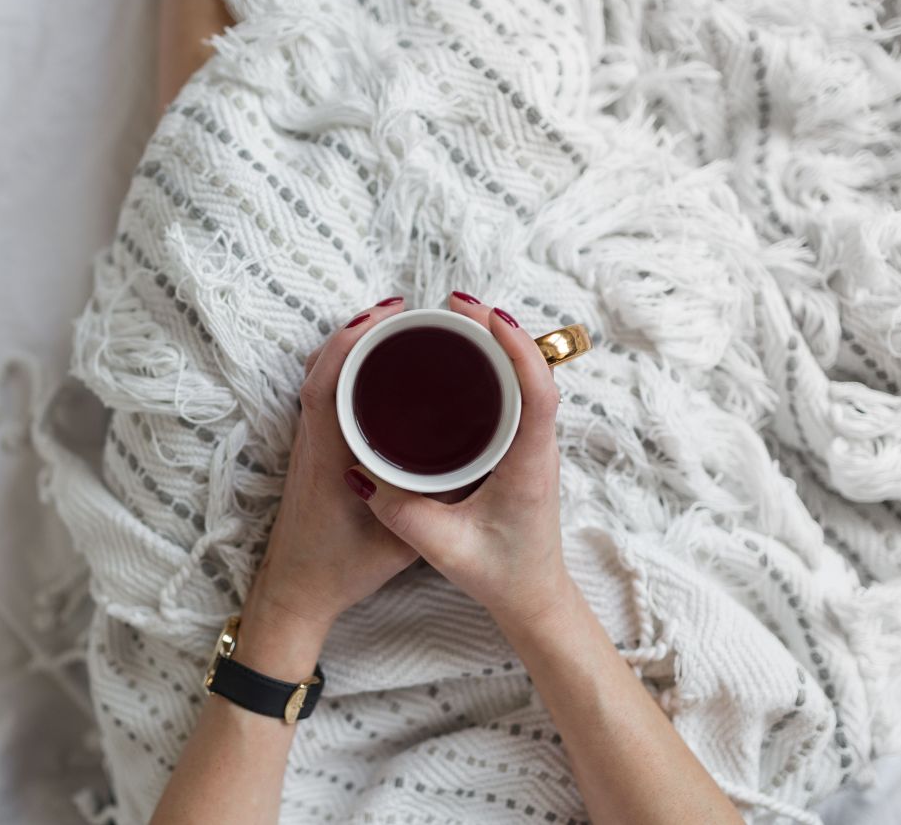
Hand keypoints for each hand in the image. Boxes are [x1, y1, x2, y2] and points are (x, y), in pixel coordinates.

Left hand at [240, 296, 419, 662]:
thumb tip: (473, 467)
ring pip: (321, 377)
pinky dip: (346, 369)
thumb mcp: (399, 540)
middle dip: (359, 330)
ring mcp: (310, 445)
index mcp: (328, 457)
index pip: (326, 384)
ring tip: (395, 329)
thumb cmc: (340, 570)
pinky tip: (377, 368)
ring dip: (351, 346)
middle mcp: (313, 441)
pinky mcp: (314, 452)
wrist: (295, 593)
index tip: (386, 315)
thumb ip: (430, 506)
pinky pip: (324, 395)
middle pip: (323, 366)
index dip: (352, 341)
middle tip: (403, 310)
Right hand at [342, 292, 573, 631]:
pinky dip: (497, 365)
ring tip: (459, 317)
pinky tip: (468, 355)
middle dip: (499, 330)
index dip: (518, 350)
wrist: (533, 597)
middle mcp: (538, 447)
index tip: (490, 316)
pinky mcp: (522, 448)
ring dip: (498, 344)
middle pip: (532, 371)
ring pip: (527, 378)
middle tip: (456, 303)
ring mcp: (533, 445)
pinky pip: (519, 393)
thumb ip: (403, 516)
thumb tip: (362, 474)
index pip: (538, 394)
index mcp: (528, 466)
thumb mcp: (446, 550)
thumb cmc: (502, 575)